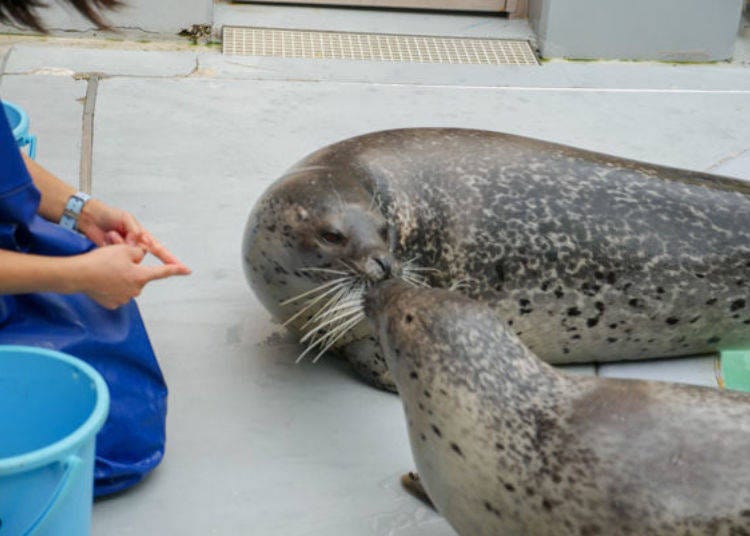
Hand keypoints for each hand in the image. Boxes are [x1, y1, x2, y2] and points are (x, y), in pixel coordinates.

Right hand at [71, 245, 189, 309]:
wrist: (77, 275)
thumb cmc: (100, 261)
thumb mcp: (124, 249)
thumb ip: (139, 252)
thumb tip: (142, 256)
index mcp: (141, 276)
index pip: (163, 272)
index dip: (176, 270)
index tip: (187, 270)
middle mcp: (135, 290)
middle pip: (140, 277)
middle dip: (132, 269)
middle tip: (116, 261)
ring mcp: (123, 298)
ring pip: (128, 284)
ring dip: (121, 277)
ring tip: (106, 270)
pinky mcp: (112, 303)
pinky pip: (117, 292)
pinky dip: (112, 286)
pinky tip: (102, 280)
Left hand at [77, 198, 189, 269]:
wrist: (90, 218)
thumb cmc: (109, 215)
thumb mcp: (125, 217)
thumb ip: (134, 230)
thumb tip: (137, 243)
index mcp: (142, 235)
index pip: (159, 249)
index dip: (170, 259)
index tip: (181, 268)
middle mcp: (135, 244)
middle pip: (142, 254)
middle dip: (133, 250)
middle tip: (122, 239)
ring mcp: (125, 251)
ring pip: (128, 257)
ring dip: (118, 244)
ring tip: (110, 233)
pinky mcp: (113, 255)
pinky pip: (116, 257)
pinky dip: (110, 247)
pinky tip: (105, 237)